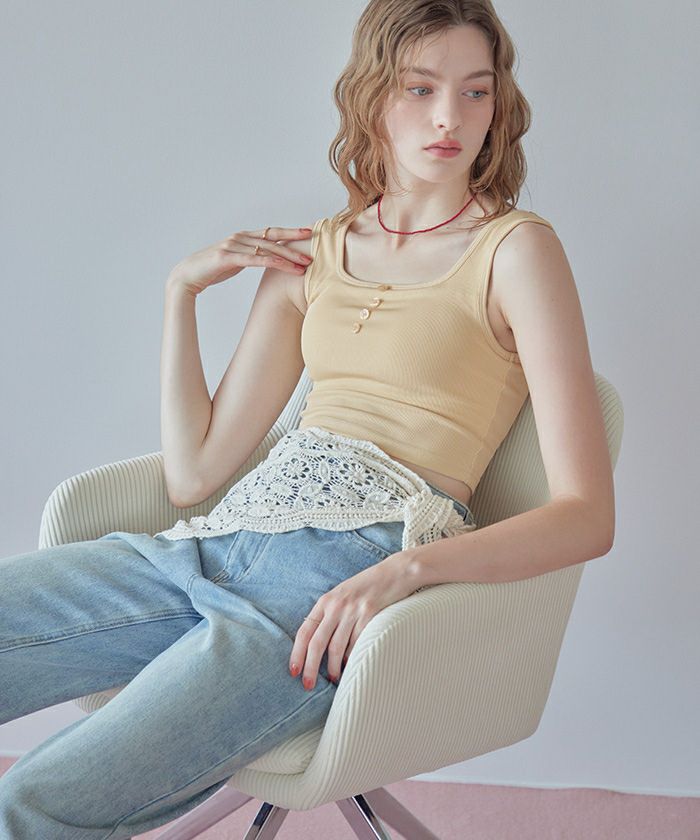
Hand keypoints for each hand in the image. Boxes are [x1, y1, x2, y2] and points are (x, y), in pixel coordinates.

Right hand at [167, 225, 313, 296]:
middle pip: (273, 238)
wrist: (188, 275)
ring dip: (288, 256)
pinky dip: (272, 261)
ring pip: (267, 249)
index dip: (290, 233)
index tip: (308, 233)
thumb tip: (266, 259)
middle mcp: (240, 237)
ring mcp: (233, 245)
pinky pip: (255, 259)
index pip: (272, 232)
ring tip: (305, 263)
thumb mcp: (236, 261)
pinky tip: (285, 266)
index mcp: (243, 237)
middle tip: (314, 248)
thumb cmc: (212, 269)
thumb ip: (251, 257)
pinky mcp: (228, 256)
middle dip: (295, 244)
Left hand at [289, 550, 414, 690]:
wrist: (396, 572)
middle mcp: (336, 606)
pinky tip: (352, 665)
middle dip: (310, 667)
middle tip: (308, 685)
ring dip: (334, 668)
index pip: (304, 631)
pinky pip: (357, 643)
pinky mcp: (370, 615)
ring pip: (337, 647)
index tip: (294, 671)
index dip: (297, 653)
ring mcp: (353, 610)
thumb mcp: (343, 595)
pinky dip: (353, 658)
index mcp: (325, 601)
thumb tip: (317, 643)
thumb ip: (330, 614)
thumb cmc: (368, 587)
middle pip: (317, 642)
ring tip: (334, 678)